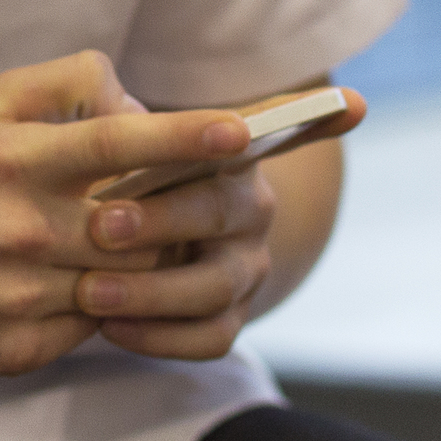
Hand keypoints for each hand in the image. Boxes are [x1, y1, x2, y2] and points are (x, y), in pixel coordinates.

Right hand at [0, 53, 247, 375]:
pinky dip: (92, 306)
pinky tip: (59, 284)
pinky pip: (89, 331)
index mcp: (14, 160)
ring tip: (115, 242)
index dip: (185, 137)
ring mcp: (17, 297)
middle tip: (181, 203)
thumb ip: (69, 84)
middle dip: (170, 217)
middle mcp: (18, 230)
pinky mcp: (13, 350)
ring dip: (136, 265)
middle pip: (138, 229)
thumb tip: (139, 108)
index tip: (243, 132)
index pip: (117, 144)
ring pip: (123, 285)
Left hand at [83, 90, 367, 359]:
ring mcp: (245, 267)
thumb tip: (114, 112)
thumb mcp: (103, 139)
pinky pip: (208, 337)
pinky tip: (109, 327)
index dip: (311, 115)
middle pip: (218, 211)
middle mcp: (250, 206)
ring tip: (89, 291)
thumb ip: (112, 118)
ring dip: (149, 291)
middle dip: (160, 219)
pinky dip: (157, 337)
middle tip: (100, 224)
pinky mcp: (228, 319)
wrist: (95, 249)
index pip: (277, 123)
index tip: (350, 104)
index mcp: (228, 149)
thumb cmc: (101, 178)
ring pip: (213, 285)